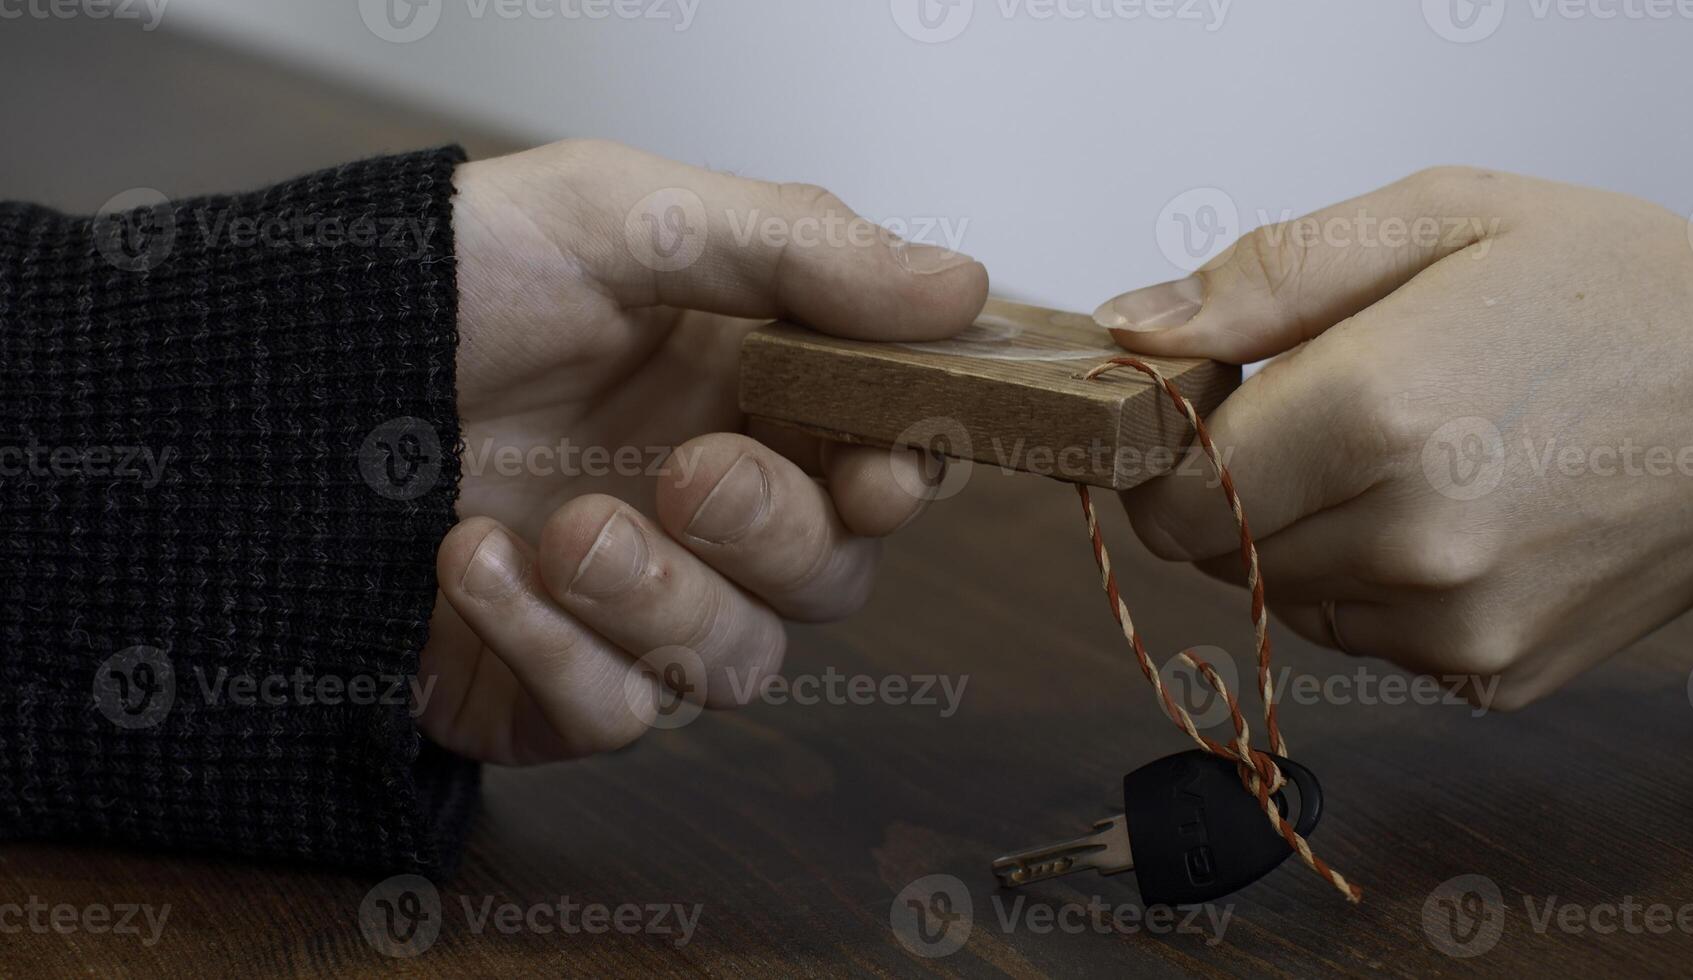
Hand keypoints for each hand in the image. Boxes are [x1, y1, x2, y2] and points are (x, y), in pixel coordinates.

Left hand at [417, 140, 987, 762]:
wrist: (274, 364)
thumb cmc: (454, 272)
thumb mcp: (626, 216)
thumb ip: (801, 251)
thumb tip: (965, 290)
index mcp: (752, 392)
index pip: (887, 460)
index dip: (907, 477)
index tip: (884, 468)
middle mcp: (708, 505)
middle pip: (829, 577)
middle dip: (772, 533)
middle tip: (689, 475)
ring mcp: (633, 601)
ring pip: (736, 666)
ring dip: (661, 603)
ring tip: (559, 528)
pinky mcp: (551, 683)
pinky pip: (613, 716)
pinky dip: (555, 652)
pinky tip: (473, 565)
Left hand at [1095, 167, 1692, 708]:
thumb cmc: (1617, 293)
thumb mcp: (1438, 218)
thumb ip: (1266, 276)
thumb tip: (1133, 325)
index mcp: (1375, 414)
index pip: (1169, 493)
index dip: (1160, 452)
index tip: (1193, 409)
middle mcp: (1409, 541)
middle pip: (1215, 553)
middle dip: (1232, 485)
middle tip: (1312, 414)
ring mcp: (1454, 625)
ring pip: (1283, 596)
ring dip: (1302, 533)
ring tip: (1402, 453)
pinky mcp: (1491, 675)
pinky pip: (1364, 637)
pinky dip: (1371, 583)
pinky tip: (1446, 512)